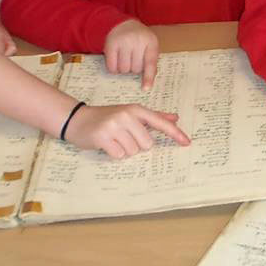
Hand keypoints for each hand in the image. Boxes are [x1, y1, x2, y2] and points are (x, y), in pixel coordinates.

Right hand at [62, 103, 189, 158]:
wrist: (79, 119)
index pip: (160, 123)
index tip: (187, 143)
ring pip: (133, 151)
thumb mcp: (131, 113)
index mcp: (136, 110)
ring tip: (114, 140)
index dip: (175, 133)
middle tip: (123, 137)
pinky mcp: (102, 137)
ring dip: (124, 150)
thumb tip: (175, 118)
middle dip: (137, 145)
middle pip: (147, 144)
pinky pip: (119, 155)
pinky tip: (107, 144)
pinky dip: (114, 153)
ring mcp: (114, 126)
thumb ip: (154, 117)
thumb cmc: (108, 117)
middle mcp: (127, 116)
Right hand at [103, 19, 160, 89]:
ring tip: (125, 59)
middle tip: (133, 59)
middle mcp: (137, 41)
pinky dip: (114, 69)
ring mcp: (123, 42)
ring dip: (124, 69)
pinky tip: (116, 61)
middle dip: (134, 68)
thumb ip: (150, 62)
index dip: (148, 77)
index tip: (146, 88)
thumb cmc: (140, 40)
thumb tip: (147, 84)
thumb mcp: (149, 46)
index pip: (150, 63)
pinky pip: (112, 67)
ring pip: (123, 69)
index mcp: (151, 42)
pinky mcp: (111, 44)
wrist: (123, 25)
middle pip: (135, 69)